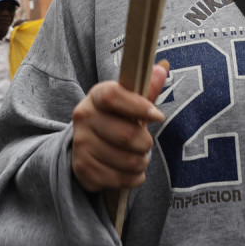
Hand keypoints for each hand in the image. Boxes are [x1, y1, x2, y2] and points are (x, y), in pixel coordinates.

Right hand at [71, 61, 167, 193]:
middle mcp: (83, 117)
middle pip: (126, 135)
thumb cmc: (116, 120)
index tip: (158, 117)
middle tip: (146, 144)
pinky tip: (130, 172)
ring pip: (127, 160)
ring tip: (138, 158)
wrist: (87, 147)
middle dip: (145, 143)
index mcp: (96, 96)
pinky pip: (120, 179)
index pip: (113, 96)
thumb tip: (163, 66)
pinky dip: (133, 178)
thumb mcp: (130, 103)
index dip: (139, 106)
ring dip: (141, 162)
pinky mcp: (83, 169)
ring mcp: (81, 144)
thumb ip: (147, 89)